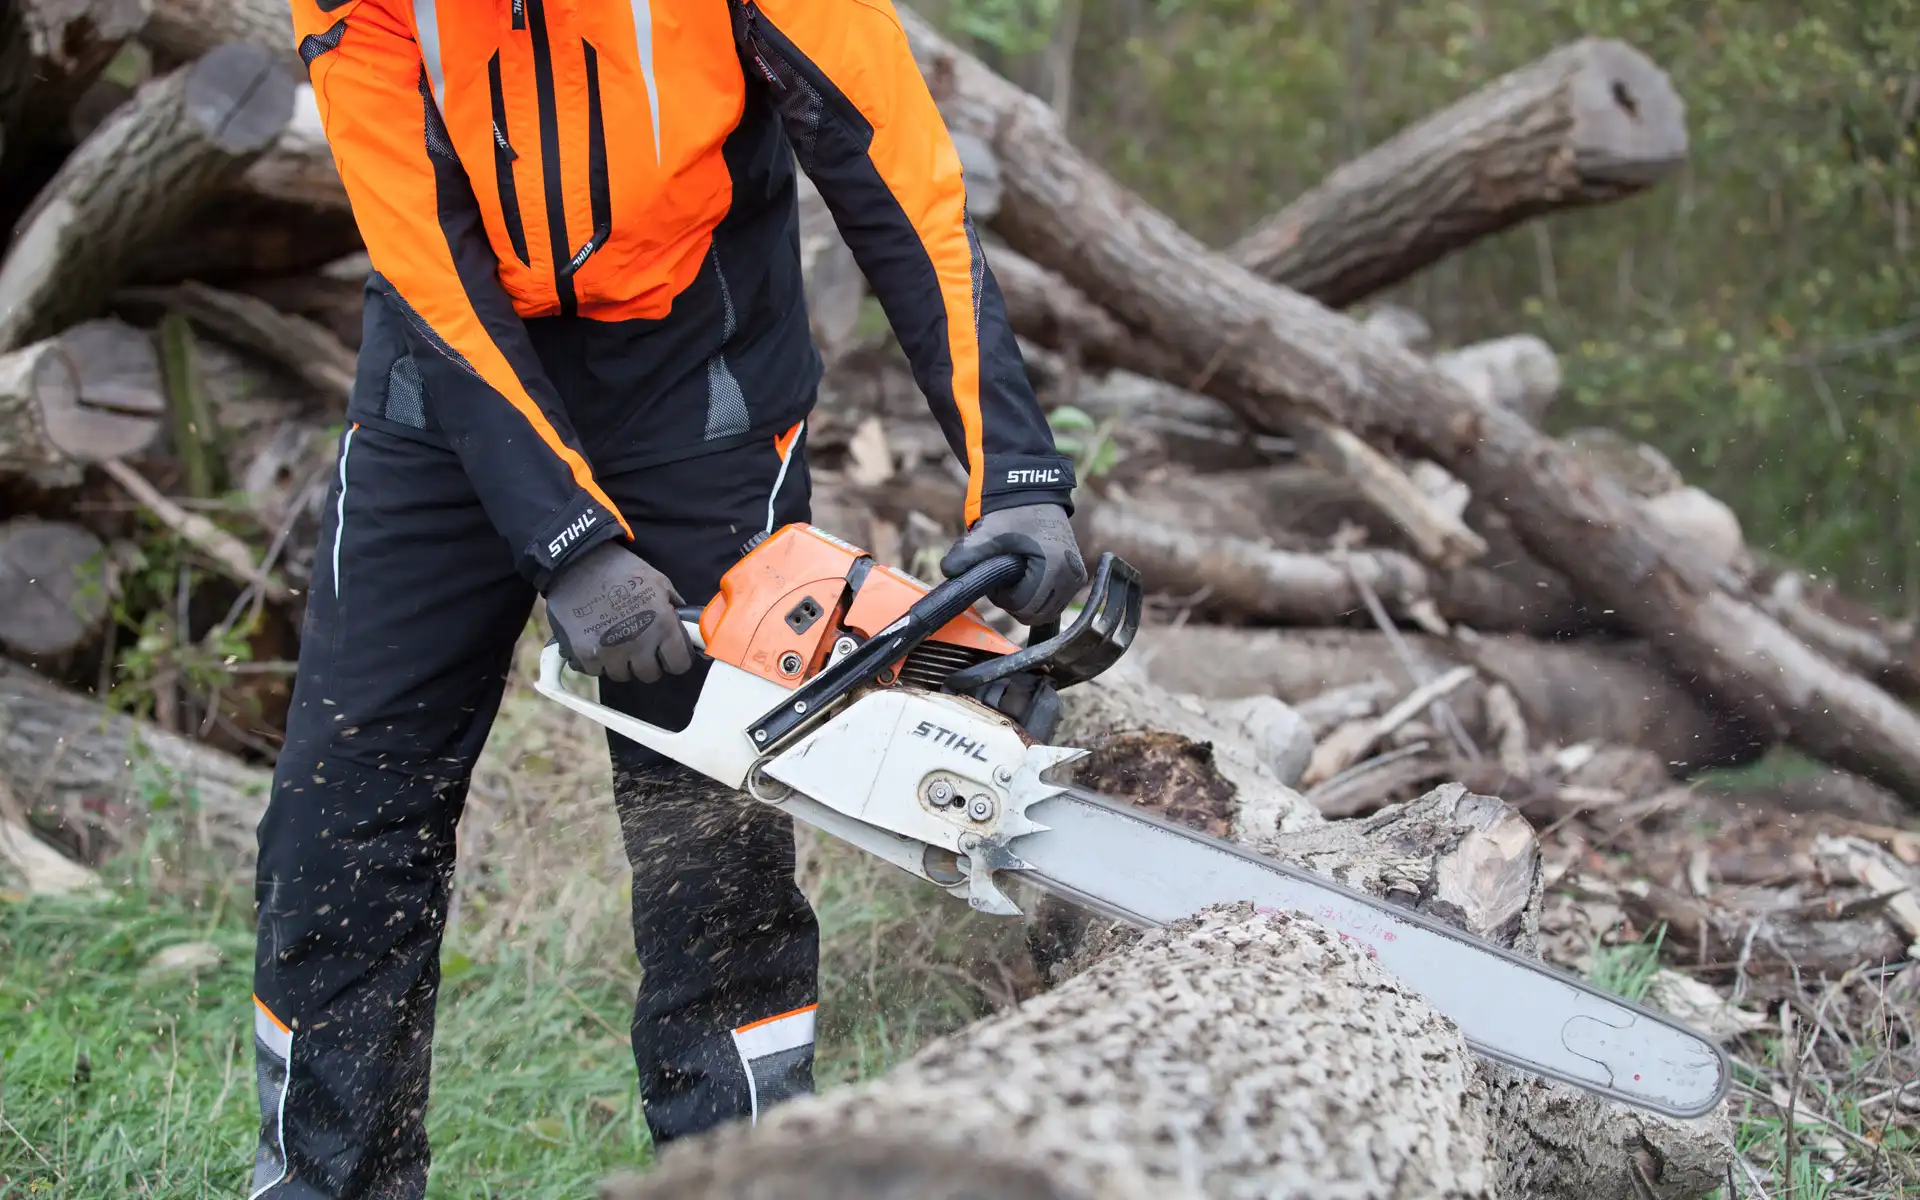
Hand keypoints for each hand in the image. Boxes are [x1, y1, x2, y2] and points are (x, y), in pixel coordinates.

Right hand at [545, 542, 695, 683]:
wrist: (577, 562)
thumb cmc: (621, 569)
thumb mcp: (659, 582)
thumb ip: (674, 608)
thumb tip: (686, 627)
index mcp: (662, 625)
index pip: (680, 664)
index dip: (675, 658)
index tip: (669, 653)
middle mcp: (639, 643)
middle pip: (650, 674)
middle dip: (648, 661)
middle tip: (640, 645)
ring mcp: (611, 652)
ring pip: (623, 675)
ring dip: (622, 663)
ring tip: (616, 641)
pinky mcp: (585, 655)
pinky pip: (597, 671)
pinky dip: (598, 660)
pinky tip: (597, 641)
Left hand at [940, 503, 1086, 624]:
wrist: (1032, 495)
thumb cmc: (1010, 514)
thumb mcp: (986, 533)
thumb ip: (966, 554)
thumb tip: (948, 570)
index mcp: (1054, 566)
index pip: (1024, 607)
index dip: (1003, 598)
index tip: (996, 577)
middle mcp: (1071, 575)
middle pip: (1036, 614)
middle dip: (1015, 602)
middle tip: (1004, 578)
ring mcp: (1077, 577)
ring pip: (1046, 612)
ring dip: (1027, 601)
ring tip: (1016, 577)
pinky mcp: (1077, 577)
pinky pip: (1055, 603)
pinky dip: (1039, 598)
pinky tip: (1029, 578)